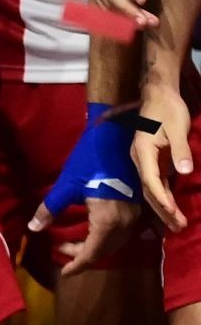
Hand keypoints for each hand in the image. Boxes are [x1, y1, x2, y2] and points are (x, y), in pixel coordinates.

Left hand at [28, 104, 144, 272]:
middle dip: (83, 255)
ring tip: (72, 241)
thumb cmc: (88, 162)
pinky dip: (105, 236)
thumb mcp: (65, 187)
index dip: (77, 265)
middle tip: (62, 249)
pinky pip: (122, 231)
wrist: (116, 139)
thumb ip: (48, 209)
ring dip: (94, 246)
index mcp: (108, 221)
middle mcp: (126, 222)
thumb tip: (32, 229)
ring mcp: (135, 214)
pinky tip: (91, 229)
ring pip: (115, 242)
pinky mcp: (137, 206)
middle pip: (104, 250)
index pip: (92, 254)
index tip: (64, 273)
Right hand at [132, 84, 192, 231]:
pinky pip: (157, 184)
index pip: (151, 179)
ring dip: (164, 208)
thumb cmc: (168, 110)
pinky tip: (172, 210)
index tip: (172, 211)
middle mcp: (140, 160)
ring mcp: (145, 162)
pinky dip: (164, 197)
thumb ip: (180, 151)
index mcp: (143, 151)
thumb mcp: (178, 128)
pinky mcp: (153, 162)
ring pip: (152, 190)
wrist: (158, 96)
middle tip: (178, 227)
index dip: (161, 197)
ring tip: (177, 225)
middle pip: (150, 190)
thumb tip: (184, 172)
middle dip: (163, 210)